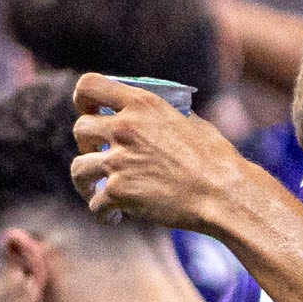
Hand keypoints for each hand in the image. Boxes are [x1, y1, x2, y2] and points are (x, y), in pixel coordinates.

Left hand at [72, 74, 257, 233]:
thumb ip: (164, 117)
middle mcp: (125, 127)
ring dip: (85, 182)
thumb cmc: (216, 160)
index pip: (89, 85)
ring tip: (96, 191)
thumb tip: (156, 118)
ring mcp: (119, 160)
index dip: (83, 99)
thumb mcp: (191, 122)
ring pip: (78, 168)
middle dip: (86, 145)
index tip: (89, 112)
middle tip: (101, 157)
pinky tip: (115, 216)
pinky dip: (103, 212)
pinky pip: (95, 203)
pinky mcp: (119, 191)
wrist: (224, 194)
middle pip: (80, 128)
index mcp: (142, 104)